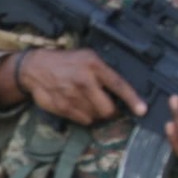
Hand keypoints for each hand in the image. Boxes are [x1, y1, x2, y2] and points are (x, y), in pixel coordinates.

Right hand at [0, 47, 144, 125]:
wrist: (35, 67)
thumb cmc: (66, 62)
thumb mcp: (87, 57)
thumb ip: (104, 71)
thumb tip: (122, 91)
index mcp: (94, 66)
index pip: (118, 85)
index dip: (132, 99)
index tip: (142, 110)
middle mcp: (84, 81)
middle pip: (108, 109)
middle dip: (110, 111)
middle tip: (106, 106)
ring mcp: (72, 95)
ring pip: (95, 117)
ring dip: (95, 114)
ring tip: (88, 103)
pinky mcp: (62, 107)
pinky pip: (82, 120)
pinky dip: (84, 117)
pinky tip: (78, 106)